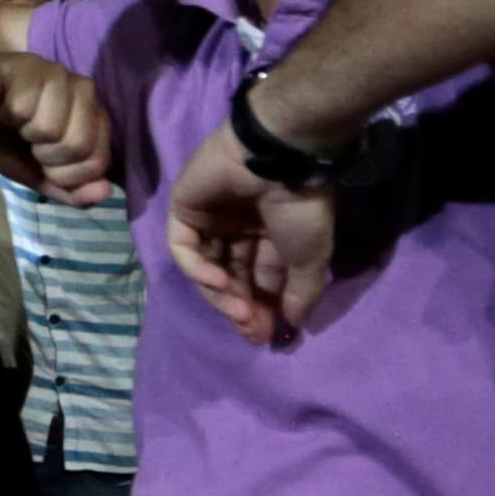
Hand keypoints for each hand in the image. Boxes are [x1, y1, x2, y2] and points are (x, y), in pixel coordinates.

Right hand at [0, 52, 114, 203]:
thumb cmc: (4, 139)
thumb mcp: (37, 176)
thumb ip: (71, 190)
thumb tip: (104, 192)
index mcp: (95, 119)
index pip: (97, 162)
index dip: (64, 176)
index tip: (42, 161)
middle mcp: (85, 92)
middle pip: (78, 145)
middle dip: (44, 156)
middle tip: (28, 140)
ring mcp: (59, 74)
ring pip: (52, 127)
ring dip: (25, 133)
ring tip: (17, 121)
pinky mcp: (30, 64)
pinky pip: (25, 107)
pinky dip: (8, 115)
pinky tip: (4, 106)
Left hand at [165, 120, 339, 345]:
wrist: (279, 158)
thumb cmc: (300, 206)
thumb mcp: (310, 257)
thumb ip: (300, 291)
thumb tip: (293, 323)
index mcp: (269, 235)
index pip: (258, 280)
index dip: (261, 310)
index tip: (267, 337)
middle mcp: (238, 229)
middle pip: (231, 278)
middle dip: (240, 307)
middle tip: (251, 330)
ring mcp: (209, 219)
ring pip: (207, 269)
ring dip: (221, 295)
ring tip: (240, 310)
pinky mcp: (184, 209)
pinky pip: (184, 249)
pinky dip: (199, 270)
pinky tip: (220, 282)